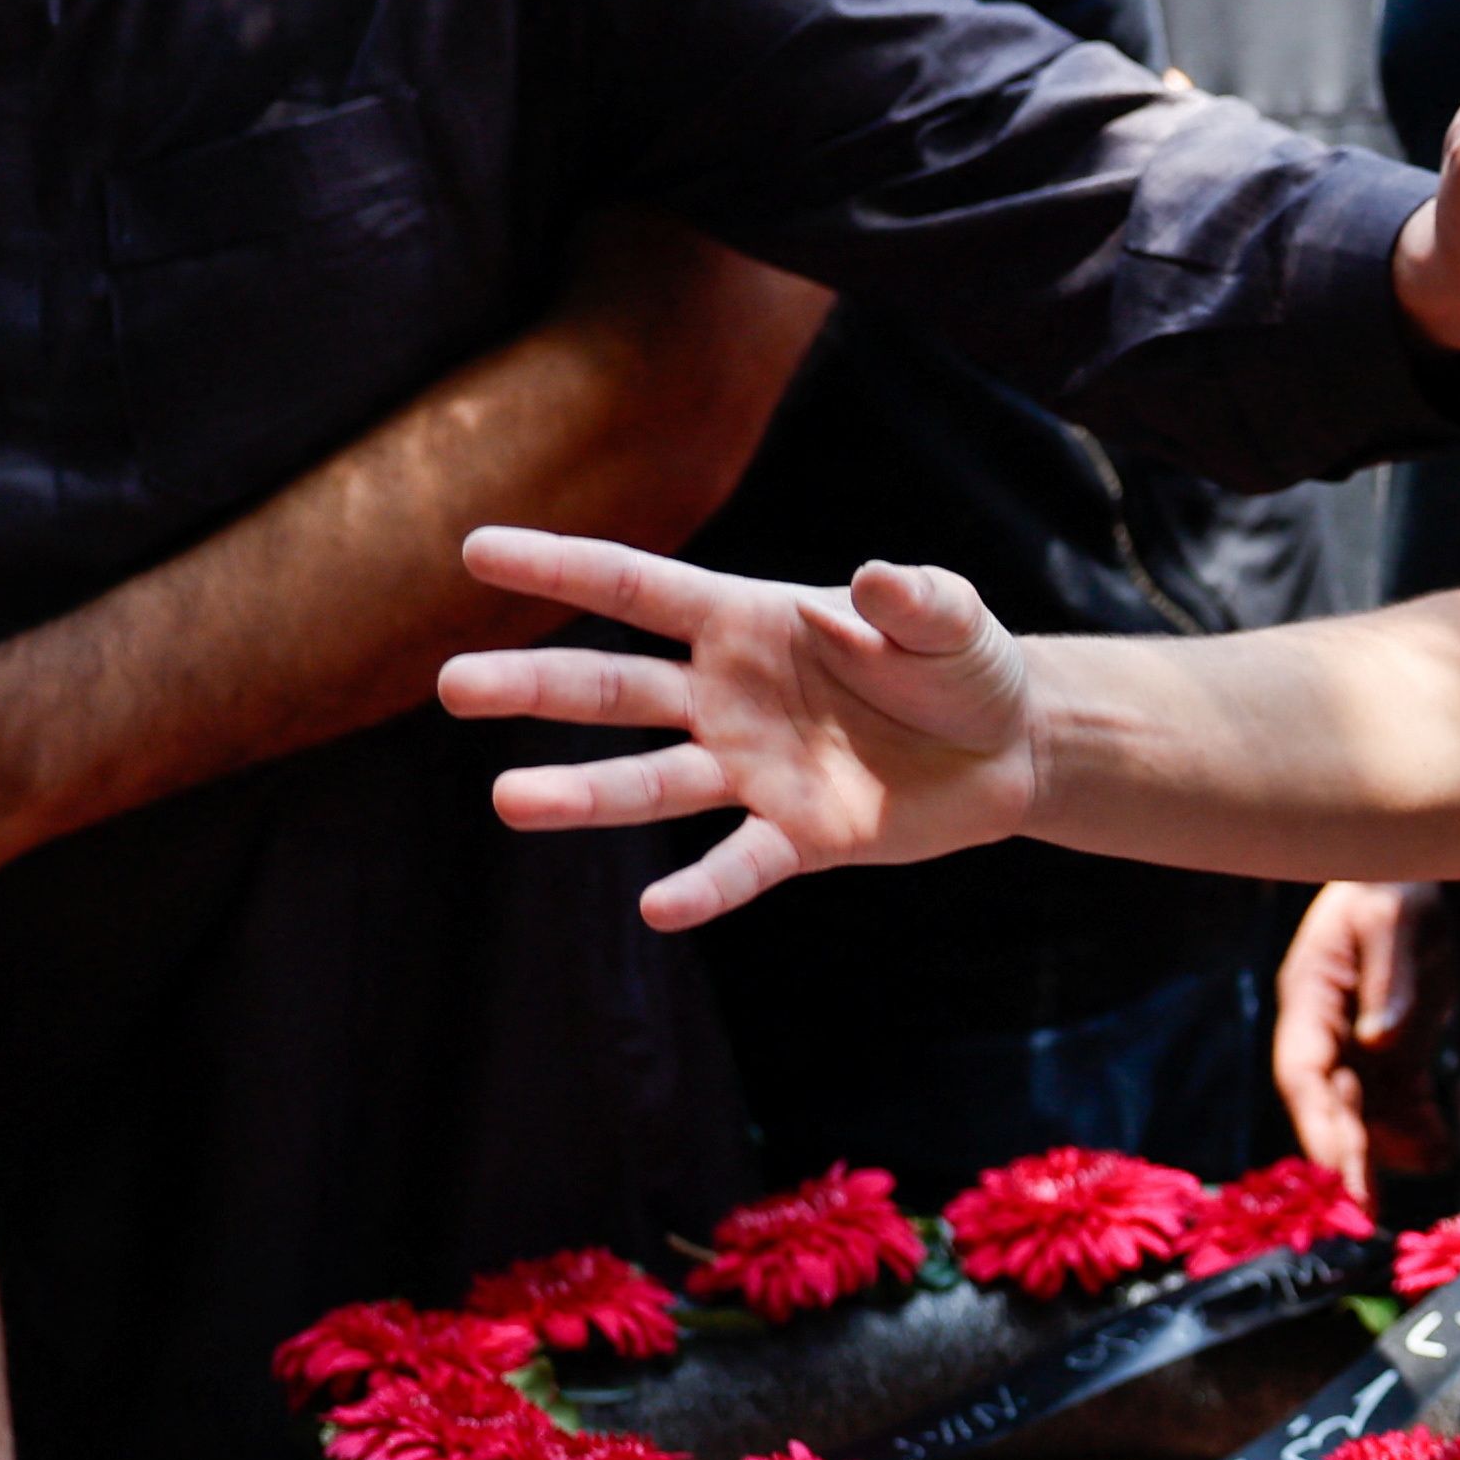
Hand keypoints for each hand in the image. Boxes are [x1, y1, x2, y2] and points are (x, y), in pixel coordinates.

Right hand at [437, 526, 1039, 927]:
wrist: (1008, 749)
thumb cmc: (962, 663)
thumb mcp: (949, 617)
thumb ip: (912, 600)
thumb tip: (869, 584)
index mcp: (746, 621)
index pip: (637, 589)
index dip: (560, 567)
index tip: (475, 552)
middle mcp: (728, 696)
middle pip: (613, 688)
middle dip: (533, 686)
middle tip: (451, 685)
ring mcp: (753, 769)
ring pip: (650, 782)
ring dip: (583, 795)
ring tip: (508, 802)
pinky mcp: (798, 836)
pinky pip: (739, 864)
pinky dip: (704, 888)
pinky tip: (659, 907)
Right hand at [1272, 881, 1456, 1191]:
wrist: (1412, 874)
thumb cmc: (1392, 885)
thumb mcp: (1394, 917)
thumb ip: (1392, 976)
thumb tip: (1379, 1041)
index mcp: (1310, 999)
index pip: (1302, 1073)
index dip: (1316, 1124)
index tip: (1335, 1171)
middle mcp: (1326, 1033)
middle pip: (1329, 1107)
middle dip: (1346, 1160)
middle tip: (1363, 1216)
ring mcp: (1357, 1048)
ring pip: (1365, 1115)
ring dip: (1386, 1152)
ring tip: (1414, 1182)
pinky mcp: (1392, 1054)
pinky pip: (1401, 1104)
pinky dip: (1418, 1131)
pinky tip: (1440, 1152)